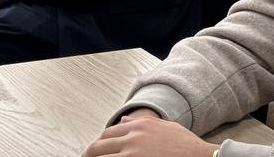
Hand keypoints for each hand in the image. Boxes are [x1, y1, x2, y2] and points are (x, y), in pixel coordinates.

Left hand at [83, 114, 216, 156]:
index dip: (97, 145)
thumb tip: (124, 120)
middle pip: (98, 147)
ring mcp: (133, 155)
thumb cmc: (184, 145)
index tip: (95, 153)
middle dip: (89, 155)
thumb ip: (141, 123)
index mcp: (139, 127)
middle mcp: (133, 139)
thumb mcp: (164, 127)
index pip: (107, 134)